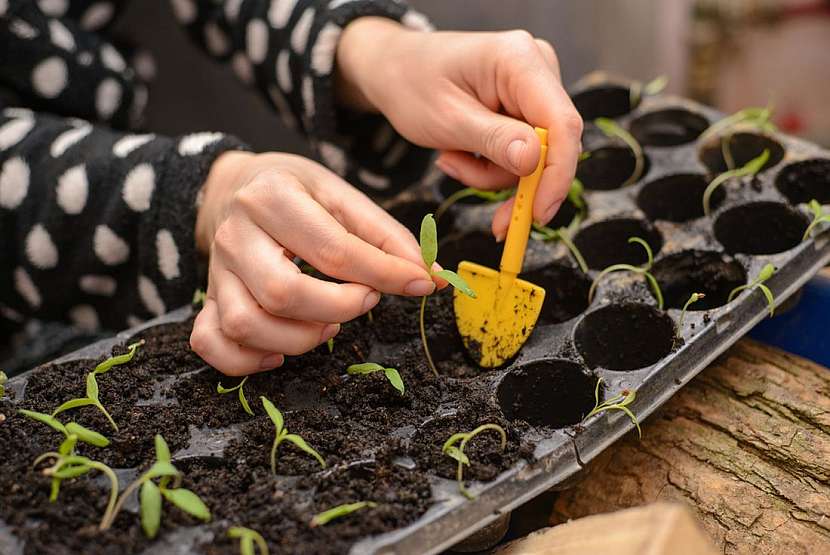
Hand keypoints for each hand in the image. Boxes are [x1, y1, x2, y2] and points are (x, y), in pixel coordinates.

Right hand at [191, 151, 435, 374]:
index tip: (419, 283)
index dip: (384, 274)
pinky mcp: (208, 299)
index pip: (333, 250)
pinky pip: (211, 343)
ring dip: (299, 338)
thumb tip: (431, 275)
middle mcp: (235, 235)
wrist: (234, 186)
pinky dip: (246, 360)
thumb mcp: (341, 195)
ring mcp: (216, 271)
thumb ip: (386, 236)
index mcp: (271, 198)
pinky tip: (282, 351)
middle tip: (366, 299)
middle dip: (339, 308)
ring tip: (329, 322)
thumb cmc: (294, 191)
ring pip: (246, 324)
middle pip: (282, 293)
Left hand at [336, 18, 582, 239]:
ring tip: (450, 160)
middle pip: (554, 145)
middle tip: (496, 223)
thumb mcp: (446, 119)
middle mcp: (538, 68)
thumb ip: (493, 140)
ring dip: (493, 175)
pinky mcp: (526, 107)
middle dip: (520, 184)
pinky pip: (524, 155)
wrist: (394, 69)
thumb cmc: (412, 85)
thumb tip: (535, 162)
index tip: (538, 214)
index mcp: (520, 60)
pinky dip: (492, 167)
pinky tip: (459, 154)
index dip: (557, 174)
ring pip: (537, 157)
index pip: (561, 123)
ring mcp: (534, 88)